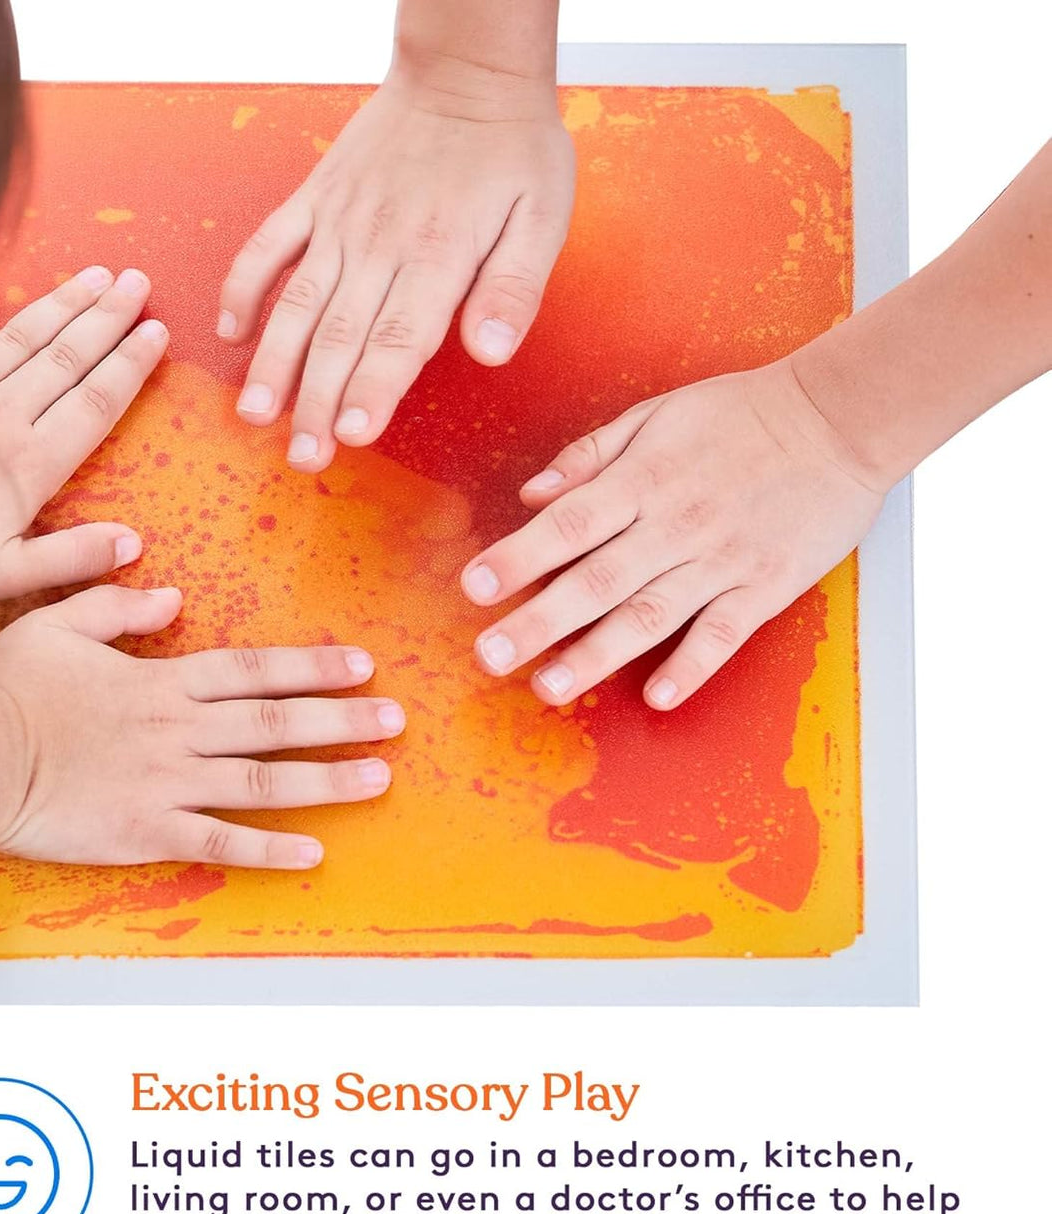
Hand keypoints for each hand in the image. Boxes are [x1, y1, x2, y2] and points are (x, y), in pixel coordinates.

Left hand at [0, 265, 167, 606]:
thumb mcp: (2, 577)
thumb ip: (69, 557)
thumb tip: (133, 542)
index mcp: (30, 465)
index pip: (94, 405)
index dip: (129, 368)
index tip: (158, 332)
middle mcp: (1, 418)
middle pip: (66, 359)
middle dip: (107, 320)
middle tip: (140, 282)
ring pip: (22, 340)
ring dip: (63, 305)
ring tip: (98, 275)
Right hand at [0, 585, 404, 867]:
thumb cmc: (6, 688)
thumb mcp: (58, 623)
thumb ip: (117, 605)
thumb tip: (171, 593)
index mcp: (161, 681)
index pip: (254, 670)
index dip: (312, 666)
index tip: (360, 665)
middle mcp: (178, 730)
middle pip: (276, 722)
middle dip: (342, 719)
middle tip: (396, 720)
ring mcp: (167, 783)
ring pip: (264, 781)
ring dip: (327, 780)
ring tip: (379, 778)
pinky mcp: (146, 832)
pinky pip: (220, 842)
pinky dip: (269, 850)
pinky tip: (314, 855)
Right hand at [218, 65, 573, 471]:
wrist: (467, 71)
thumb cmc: (512, 149)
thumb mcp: (542, 217)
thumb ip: (513, 290)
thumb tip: (490, 352)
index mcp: (437, 256)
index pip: (399, 340)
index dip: (372, 390)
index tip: (351, 435)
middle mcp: (379, 244)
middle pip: (340, 337)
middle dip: (317, 403)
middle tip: (303, 458)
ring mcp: (339, 222)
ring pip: (296, 303)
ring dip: (273, 363)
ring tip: (254, 414)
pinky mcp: (315, 199)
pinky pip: (267, 245)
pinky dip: (243, 287)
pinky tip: (230, 334)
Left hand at [458, 362, 887, 708]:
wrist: (841, 417)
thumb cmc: (741, 414)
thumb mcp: (656, 414)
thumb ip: (589, 456)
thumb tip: (530, 496)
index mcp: (643, 479)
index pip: (568, 523)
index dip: (518, 556)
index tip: (474, 586)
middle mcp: (675, 523)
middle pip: (596, 580)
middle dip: (538, 621)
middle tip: (490, 655)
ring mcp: (721, 558)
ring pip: (650, 615)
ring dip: (597, 655)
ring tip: (549, 687)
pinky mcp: (765, 586)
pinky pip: (723, 634)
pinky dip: (691, 666)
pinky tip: (656, 696)